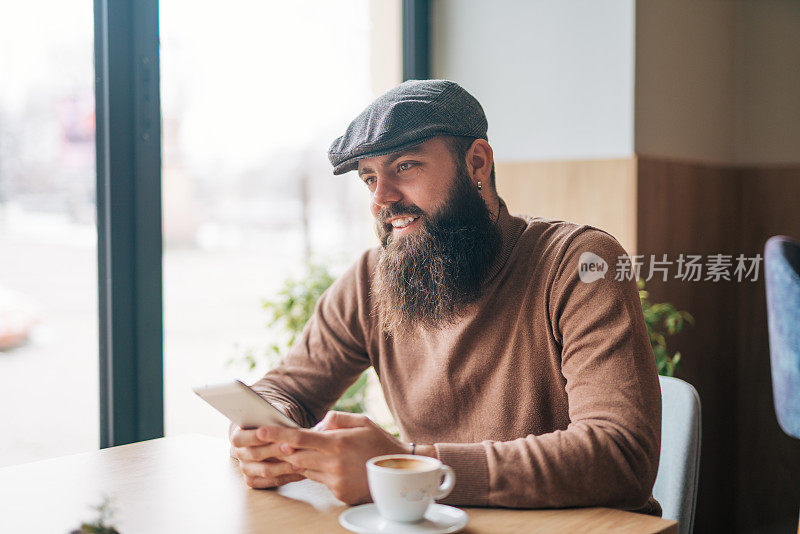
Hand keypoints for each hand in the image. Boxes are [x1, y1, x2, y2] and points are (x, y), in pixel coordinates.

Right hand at [228, 423, 305, 488]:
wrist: (270, 437)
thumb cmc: (271, 424)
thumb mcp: (270, 417)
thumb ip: (271, 421)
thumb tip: (280, 422)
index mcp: (238, 437)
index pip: (240, 439)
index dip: (255, 437)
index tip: (271, 434)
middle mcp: (240, 454)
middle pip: (255, 455)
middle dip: (275, 451)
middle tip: (291, 447)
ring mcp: (247, 469)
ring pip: (266, 471)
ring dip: (285, 466)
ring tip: (301, 461)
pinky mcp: (257, 481)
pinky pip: (274, 481)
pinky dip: (289, 476)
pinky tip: (301, 470)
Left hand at [258, 411, 410, 503]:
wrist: (401, 471)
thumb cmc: (381, 444)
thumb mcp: (362, 422)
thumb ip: (336, 418)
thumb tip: (316, 424)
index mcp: (338, 442)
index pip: (299, 437)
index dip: (277, 434)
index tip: (260, 430)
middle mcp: (333, 463)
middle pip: (297, 456)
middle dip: (288, 449)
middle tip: (281, 442)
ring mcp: (335, 481)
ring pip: (306, 469)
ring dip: (306, 460)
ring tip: (322, 453)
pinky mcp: (338, 493)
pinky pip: (320, 480)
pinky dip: (321, 472)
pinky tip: (337, 466)